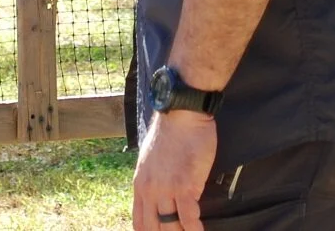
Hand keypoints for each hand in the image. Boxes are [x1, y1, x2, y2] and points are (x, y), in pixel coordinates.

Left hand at [133, 110, 217, 230]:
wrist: (181, 114)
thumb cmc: (171, 133)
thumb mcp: (150, 160)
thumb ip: (153, 180)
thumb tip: (160, 196)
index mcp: (140, 185)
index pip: (139, 222)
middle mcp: (149, 190)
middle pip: (153, 228)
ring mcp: (166, 190)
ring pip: (170, 226)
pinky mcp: (185, 186)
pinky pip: (188, 218)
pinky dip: (194, 229)